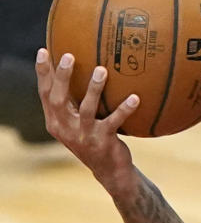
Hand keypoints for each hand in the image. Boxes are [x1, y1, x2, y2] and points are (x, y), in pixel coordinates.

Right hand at [36, 50, 137, 191]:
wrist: (111, 172)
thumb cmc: (93, 139)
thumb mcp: (76, 123)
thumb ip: (71, 102)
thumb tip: (72, 66)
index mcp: (56, 122)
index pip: (45, 94)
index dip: (43, 73)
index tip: (43, 50)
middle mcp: (66, 129)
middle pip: (59, 100)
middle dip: (62, 77)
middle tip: (68, 56)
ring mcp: (85, 136)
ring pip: (87, 109)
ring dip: (94, 89)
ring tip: (102, 70)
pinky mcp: (104, 142)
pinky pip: (115, 122)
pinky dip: (124, 109)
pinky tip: (135, 98)